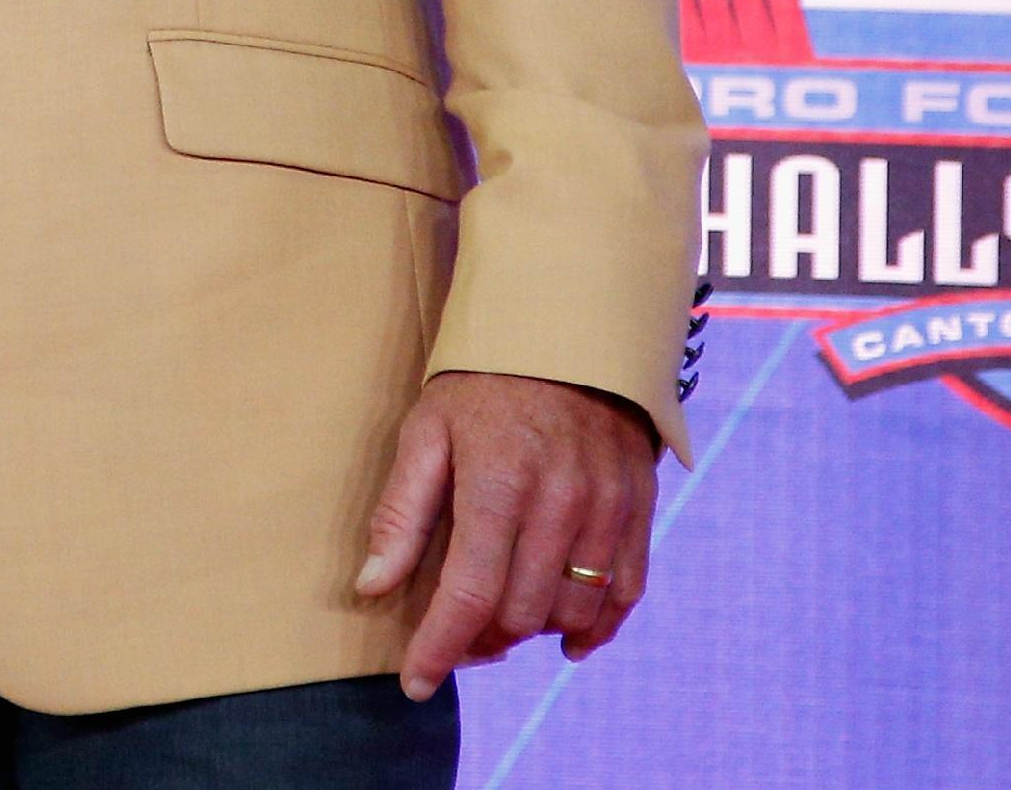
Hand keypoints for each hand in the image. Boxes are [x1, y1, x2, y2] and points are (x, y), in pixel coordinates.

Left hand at [353, 370, 656, 696]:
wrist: (568, 328)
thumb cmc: (483, 382)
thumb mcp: (427, 431)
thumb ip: (402, 512)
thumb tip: (373, 586)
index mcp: (497, 483)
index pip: (469, 593)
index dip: (440, 647)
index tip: (417, 682)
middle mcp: (559, 503)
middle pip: (521, 612)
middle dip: (482, 638)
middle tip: (456, 635)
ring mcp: (606, 507)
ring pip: (572, 609)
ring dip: (534, 631)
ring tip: (502, 622)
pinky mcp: (637, 508)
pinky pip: (625, 591)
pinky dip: (597, 625)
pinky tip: (570, 640)